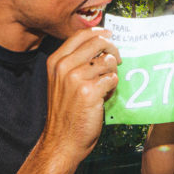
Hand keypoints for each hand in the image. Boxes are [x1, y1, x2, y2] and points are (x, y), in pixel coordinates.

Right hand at [39, 28, 120, 166]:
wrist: (61, 141)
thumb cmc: (65, 111)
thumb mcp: (61, 81)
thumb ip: (75, 62)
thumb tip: (100, 44)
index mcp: (56, 61)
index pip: (81, 35)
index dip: (99, 33)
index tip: (109, 35)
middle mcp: (64, 66)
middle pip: (98, 42)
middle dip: (113, 48)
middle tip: (118, 58)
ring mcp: (76, 78)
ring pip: (108, 61)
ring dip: (112, 72)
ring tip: (105, 86)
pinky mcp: (90, 92)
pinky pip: (112, 79)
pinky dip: (113, 87)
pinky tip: (104, 96)